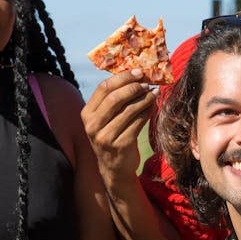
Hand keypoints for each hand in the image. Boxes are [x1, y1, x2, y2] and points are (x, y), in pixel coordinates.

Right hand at [81, 71, 155, 187]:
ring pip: (128, 110)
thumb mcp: (105, 119)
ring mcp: (104, 136)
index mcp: (86, 114)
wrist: (114, 168)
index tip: (138, 71)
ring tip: (154, 93)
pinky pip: (137, 123)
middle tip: (147, 82)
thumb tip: (135, 76)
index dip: (122, 78)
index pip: (104, 88)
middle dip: (134, 87)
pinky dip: (147, 112)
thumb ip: (113, 100)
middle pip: (115, 98)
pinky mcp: (120, 145)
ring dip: (144, 99)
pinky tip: (153, 106)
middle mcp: (92, 125)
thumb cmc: (112, 137)